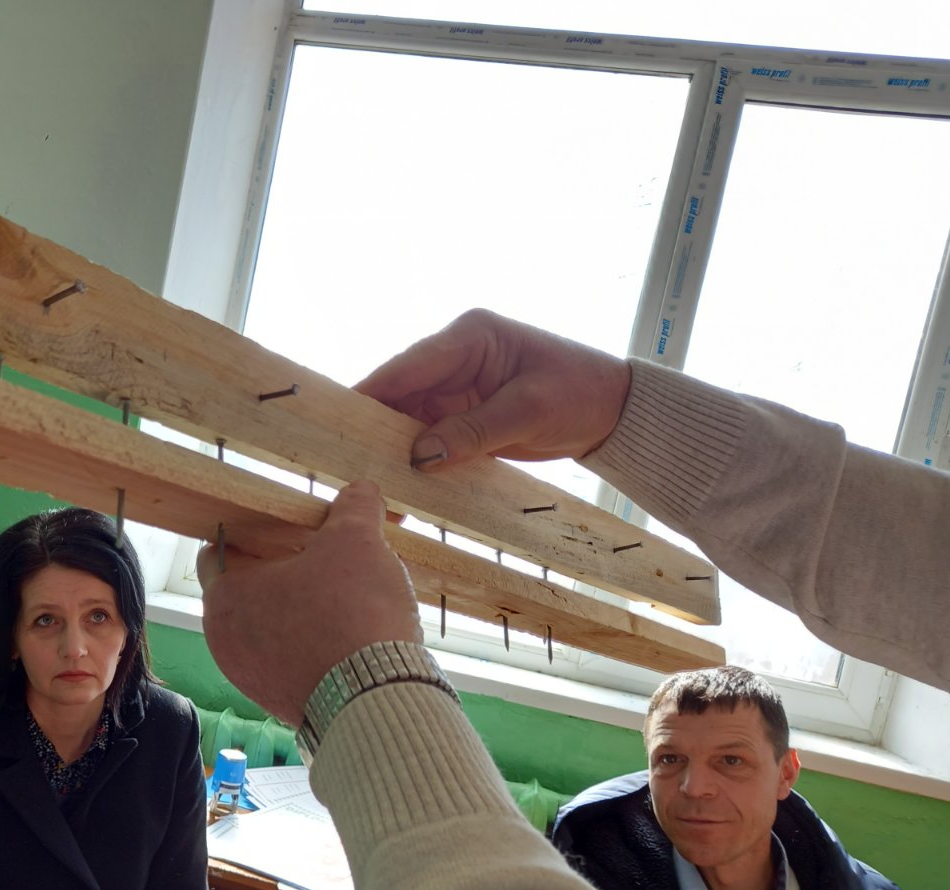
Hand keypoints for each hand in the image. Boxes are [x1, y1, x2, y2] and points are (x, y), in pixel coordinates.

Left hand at [197, 481, 420, 725]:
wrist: (375, 699)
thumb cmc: (352, 614)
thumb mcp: (357, 542)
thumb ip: (354, 509)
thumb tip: (360, 492)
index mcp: (226, 593)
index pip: (218, 550)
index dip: (250, 533)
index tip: (282, 530)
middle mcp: (224, 639)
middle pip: (246, 590)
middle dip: (281, 574)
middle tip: (321, 561)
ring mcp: (248, 675)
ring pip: (267, 628)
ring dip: (297, 612)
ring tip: (341, 599)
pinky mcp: (276, 701)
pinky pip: (286, 661)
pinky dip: (308, 647)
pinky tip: (345, 638)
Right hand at [355, 308, 631, 468]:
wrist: (613, 411)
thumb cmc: (581, 393)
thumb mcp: (530, 411)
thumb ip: (473, 432)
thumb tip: (420, 458)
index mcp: (469, 337)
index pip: (407, 367)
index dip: (369, 395)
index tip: (336, 425)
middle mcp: (453, 359)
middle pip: (397, 397)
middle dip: (373, 433)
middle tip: (346, 466)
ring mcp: (454, 389)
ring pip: (404, 423)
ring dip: (388, 455)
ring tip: (368, 489)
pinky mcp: (460, 417)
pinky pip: (425, 441)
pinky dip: (412, 466)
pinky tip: (398, 493)